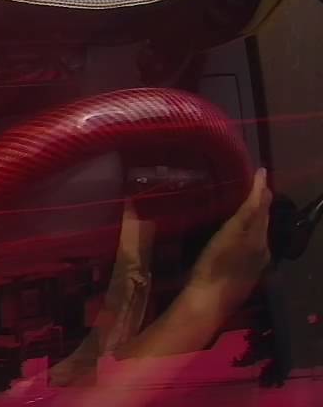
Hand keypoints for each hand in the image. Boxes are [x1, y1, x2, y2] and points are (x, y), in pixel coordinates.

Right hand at [184, 168, 271, 313]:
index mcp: (257, 238)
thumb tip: (263, 186)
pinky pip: (253, 243)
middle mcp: (261, 249)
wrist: (208, 302)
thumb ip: (246, 212)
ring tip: (247, 202)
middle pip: (262, 220)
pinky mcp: (246, 272)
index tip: (260, 170)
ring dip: (256, 215)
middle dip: (260, 201)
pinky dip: (250, 230)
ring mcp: (255, 262)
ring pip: (259, 232)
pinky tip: (240, 231)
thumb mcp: (228, 235)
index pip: (261, 207)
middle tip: (253, 183)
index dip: (260, 188)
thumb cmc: (213, 266)